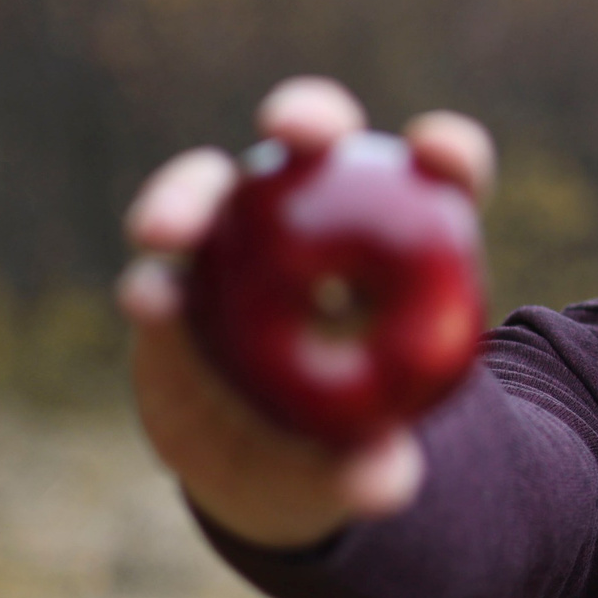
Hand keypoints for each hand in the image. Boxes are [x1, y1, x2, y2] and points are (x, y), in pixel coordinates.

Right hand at [116, 77, 496, 547]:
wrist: (271, 472)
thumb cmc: (348, 445)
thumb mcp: (367, 463)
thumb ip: (379, 465)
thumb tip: (383, 483)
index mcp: (400, 242)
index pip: (437, 178)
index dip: (446, 152)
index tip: (440, 153)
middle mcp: (313, 219)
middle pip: (317, 146)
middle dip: (309, 115)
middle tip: (293, 126)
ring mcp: (235, 245)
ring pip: (212, 192)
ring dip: (187, 197)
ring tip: (166, 230)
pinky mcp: (174, 289)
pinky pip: (160, 278)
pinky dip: (153, 286)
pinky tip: (150, 303)